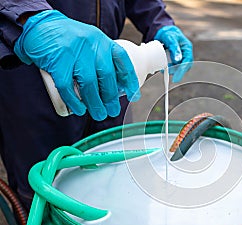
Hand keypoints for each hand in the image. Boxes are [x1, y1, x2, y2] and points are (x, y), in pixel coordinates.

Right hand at [14, 10, 138, 120]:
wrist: (40, 25)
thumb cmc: (68, 39)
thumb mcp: (91, 42)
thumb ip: (102, 58)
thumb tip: (118, 86)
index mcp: (102, 40)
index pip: (122, 60)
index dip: (130, 80)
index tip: (133, 95)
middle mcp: (91, 44)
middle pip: (106, 75)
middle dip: (111, 97)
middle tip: (112, 111)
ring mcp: (73, 52)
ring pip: (89, 83)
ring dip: (95, 103)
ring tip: (99, 114)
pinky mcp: (57, 61)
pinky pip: (67, 86)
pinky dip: (74, 101)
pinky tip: (79, 110)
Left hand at [154, 25, 192, 82]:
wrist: (162, 32)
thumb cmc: (168, 33)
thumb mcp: (170, 38)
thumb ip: (174, 47)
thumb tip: (178, 59)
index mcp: (187, 48)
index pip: (187, 62)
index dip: (182, 71)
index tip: (176, 78)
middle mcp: (185, 54)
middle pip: (183, 67)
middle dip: (175, 72)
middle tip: (166, 72)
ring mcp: (180, 57)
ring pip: (178, 68)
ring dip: (170, 70)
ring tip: (162, 69)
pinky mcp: (174, 60)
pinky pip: (172, 66)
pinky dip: (167, 68)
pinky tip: (162, 67)